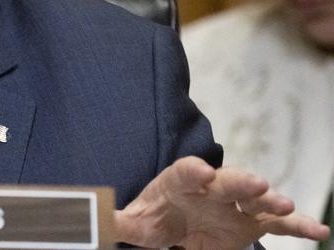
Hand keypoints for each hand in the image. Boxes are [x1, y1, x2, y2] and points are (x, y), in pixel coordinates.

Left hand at [114, 156, 329, 248]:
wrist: (178, 222)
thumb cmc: (156, 217)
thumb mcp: (135, 222)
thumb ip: (116, 222)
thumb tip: (91, 220)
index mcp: (179, 181)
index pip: (185, 171)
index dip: (193, 171)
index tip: (201, 172)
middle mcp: (211, 188)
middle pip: (226, 180)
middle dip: (239, 181)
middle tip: (255, 183)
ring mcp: (234, 204)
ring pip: (255, 199)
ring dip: (270, 199)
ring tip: (284, 204)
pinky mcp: (253, 222)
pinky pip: (278, 223)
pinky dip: (297, 225)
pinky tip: (318, 231)